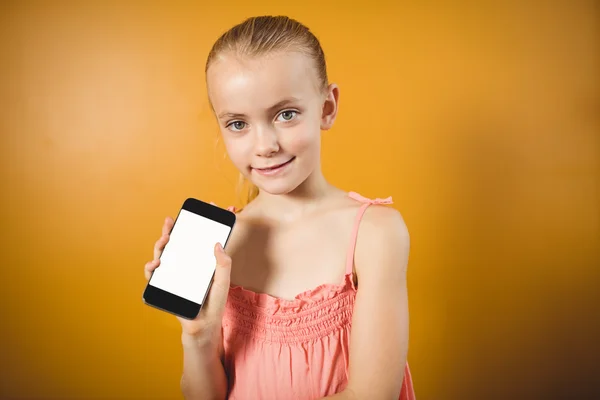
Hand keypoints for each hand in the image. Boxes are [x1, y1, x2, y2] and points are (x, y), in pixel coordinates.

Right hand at [144, 217, 232, 345]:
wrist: (202, 326)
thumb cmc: (215, 303)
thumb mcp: (223, 282)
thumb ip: (224, 264)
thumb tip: (217, 244)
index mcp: (200, 260)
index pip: (196, 238)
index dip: (198, 224)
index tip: (202, 208)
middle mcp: (185, 264)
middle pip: (176, 243)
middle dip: (171, 230)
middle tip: (171, 222)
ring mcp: (173, 274)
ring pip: (163, 254)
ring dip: (160, 244)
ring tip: (165, 240)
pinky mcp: (164, 285)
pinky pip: (153, 274)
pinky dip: (151, 267)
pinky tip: (156, 264)